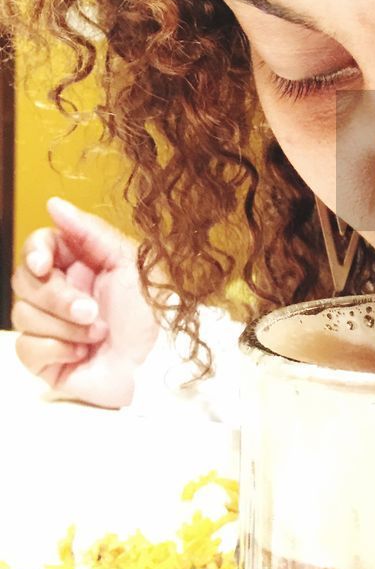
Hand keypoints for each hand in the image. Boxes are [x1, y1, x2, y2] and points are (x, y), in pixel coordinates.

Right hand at [11, 197, 160, 407]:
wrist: (157, 364)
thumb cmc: (153, 314)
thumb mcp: (129, 264)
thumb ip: (91, 231)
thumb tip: (54, 205)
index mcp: (80, 264)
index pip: (38, 246)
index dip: (34, 252)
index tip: (44, 265)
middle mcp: (61, 292)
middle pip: (24, 279)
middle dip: (58, 297)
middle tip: (91, 310)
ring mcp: (50, 325)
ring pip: (23, 314)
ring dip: (66, 326)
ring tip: (99, 333)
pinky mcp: (44, 358)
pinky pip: (27, 346)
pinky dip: (58, 350)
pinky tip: (83, 353)